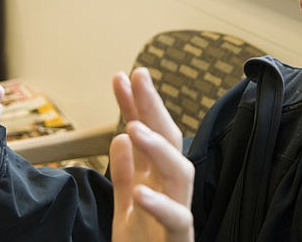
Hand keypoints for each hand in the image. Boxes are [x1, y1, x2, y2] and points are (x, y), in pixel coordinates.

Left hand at [110, 69, 194, 241]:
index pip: (149, 134)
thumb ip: (125, 172)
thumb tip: (120, 135)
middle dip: (154, 108)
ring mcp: (178, 213)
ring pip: (181, 173)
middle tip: (139, 77)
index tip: (122, 76)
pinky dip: (159, 205)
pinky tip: (141, 192)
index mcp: (156, 179)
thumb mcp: (125, 207)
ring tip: (134, 127)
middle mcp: (170, 190)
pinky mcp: (179, 240)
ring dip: (159, 149)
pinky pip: (178, 220)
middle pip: (170, 141)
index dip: (137, 105)